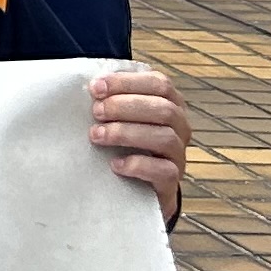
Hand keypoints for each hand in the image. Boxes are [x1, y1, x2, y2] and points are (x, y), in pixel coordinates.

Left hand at [89, 62, 188, 224]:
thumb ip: (111, 98)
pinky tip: (115, 164)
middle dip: (125, 106)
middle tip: (96, 111)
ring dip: (127, 133)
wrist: (135, 187)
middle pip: (164, 109)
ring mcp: (178, 154)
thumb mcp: (119, 115)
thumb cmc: (122, 140)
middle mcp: (179, 127)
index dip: (127, 82)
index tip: (96, 88)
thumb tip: (90, 85)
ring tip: (97, 135)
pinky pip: (165, 171)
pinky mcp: (171, 180)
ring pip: (166, 138)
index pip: (159, 83)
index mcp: (169, 102)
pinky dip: (138, 165)